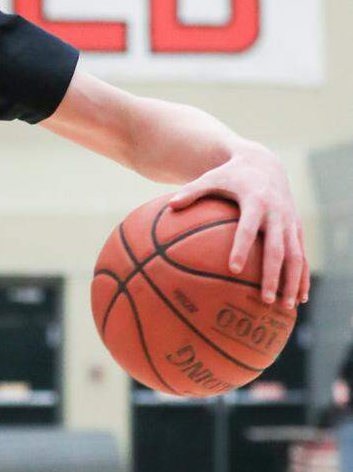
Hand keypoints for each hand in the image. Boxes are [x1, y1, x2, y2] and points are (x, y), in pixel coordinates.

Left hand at [170, 146, 307, 305]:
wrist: (264, 163)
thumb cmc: (230, 175)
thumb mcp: (210, 178)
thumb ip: (191, 192)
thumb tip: (169, 206)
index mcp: (255, 201)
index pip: (248, 228)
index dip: (242, 247)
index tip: (233, 269)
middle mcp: (277, 213)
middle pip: (278, 249)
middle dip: (273, 275)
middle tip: (265, 299)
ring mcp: (290, 222)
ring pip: (296, 256)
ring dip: (293, 282)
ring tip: (287, 308)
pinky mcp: (297, 228)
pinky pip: (302, 255)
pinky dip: (303, 276)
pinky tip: (300, 299)